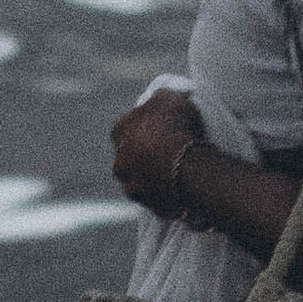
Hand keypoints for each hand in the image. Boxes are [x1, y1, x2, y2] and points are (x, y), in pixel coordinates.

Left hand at [110, 90, 204, 218]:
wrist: (183, 162)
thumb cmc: (175, 125)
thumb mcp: (169, 98)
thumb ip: (160, 98)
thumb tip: (159, 97)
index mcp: (119, 132)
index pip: (123, 129)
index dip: (140, 129)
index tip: (157, 131)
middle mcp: (119, 160)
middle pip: (127, 158)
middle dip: (139, 157)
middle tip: (163, 155)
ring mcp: (130, 185)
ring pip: (136, 182)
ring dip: (148, 180)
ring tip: (170, 178)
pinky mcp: (146, 204)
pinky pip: (153, 200)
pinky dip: (162, 198)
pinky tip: (176, 195)